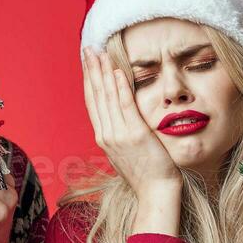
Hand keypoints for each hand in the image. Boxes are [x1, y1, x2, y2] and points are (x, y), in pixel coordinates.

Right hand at [81, 47, 179, 202]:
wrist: (155, 193)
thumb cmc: (146, 174)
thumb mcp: (125, 153)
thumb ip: (119, 134)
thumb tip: (118, 119)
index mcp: (103, 138)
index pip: (92, 102)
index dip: (89, 80)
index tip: (87, 62)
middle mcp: (107, 134)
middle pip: (96, 96)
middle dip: (91, 70)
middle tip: (88, 49)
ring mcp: (120, 135)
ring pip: (107, 97)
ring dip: (103, 72)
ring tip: (100, 53)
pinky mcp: (136, 135)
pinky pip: (125, 106)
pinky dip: (120, 88)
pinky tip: (117, 72)